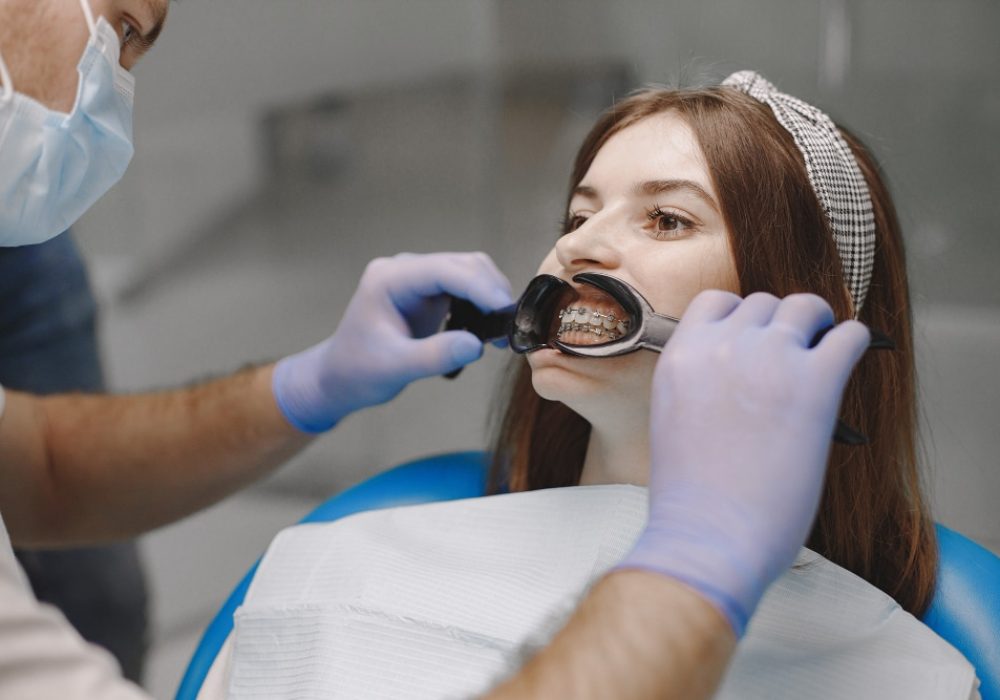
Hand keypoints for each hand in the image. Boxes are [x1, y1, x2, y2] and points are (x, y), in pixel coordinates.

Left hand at [272, 252, 512, 431]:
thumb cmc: (358, 371)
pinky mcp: (429, 292)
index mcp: (389, 279)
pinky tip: (487, 331)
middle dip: (491, 291)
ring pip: (470, 272)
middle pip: (463, 265)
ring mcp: (418, 279)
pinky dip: (483, 304)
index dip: (479, 286)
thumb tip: (476, 345)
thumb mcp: (395, 368)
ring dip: (490, 297)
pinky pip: (466, 287)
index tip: (505, 309)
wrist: (341, 377)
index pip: (443, 270)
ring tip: (500, 333)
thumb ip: (435, 356)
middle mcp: (405, 271)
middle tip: (509, 328)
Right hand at [615, 291, 870, 635]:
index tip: (755, 339)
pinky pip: (848, 336)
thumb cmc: (691, 498)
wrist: (707, 536)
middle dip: (780, 326)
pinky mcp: (815, 383)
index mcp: (681, 356)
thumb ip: (700, 385)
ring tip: (825, 352)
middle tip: (796, 355)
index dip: (741, 317)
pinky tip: (850, 363)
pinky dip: (855, 343)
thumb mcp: (674, 421)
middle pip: (763, 302)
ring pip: (806, 307)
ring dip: (818, 326)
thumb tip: (736, 381)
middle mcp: (723, 346)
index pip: (715, 302)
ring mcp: (769, 359)